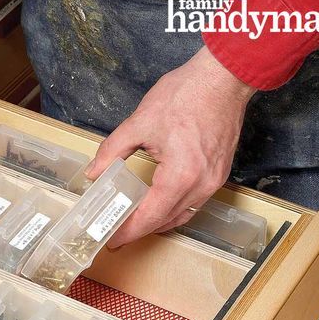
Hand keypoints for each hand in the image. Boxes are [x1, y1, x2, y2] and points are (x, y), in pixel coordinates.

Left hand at [85, 45, 254, 248]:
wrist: (222, 78)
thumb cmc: (187, 94)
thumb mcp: (140, 122)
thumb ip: (113, 151)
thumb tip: (95, 171)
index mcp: (180, 176)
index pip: (149, 217)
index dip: (128, 232)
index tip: (112, 241)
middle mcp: (201, 185)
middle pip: (166, 221)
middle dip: (140, 230)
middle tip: (117, 234)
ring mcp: (214, 181)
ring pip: (183, 214)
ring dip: (159, 221)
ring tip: (135, 223)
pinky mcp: (220, 173)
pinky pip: (195, 202)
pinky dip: (175, 208)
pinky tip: (160, 204)